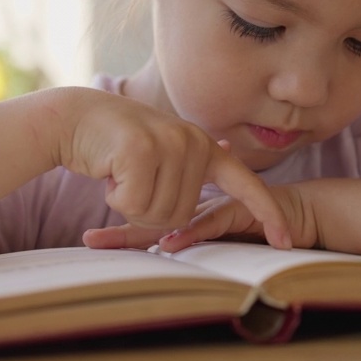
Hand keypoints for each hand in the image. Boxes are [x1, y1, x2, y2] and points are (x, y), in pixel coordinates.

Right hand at [52, 89, 291, 249]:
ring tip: (120, 173)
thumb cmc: (114, 142)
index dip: (267, 213)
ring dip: (130, 205)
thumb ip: (191, 158)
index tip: (287, 242)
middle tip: (130, 181)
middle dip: (149, 212)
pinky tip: (108, 171)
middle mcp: (193, 142)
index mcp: (203, 146)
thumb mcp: (161, 147)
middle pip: (181, 216)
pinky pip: (134, 204)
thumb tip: (230, 151)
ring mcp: (170, 144)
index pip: (246, 184)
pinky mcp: (143, 151)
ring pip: (159, 215)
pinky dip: (116, 197)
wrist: (73, 119)